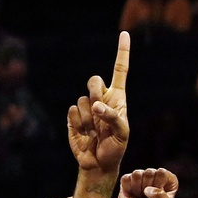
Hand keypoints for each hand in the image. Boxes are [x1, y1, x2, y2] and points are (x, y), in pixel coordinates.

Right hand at [66, 32, 129, 175]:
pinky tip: (85, 134)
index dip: (122, 52)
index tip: (125, 33)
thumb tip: (95, 106)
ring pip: (82, 100)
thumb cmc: (115, 147)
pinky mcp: (73, 116)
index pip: (120, 70)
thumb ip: (113, 117)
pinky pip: (72, 111)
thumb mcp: (122, 133)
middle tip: (99, 112)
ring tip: (95, 132)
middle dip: (95, 92)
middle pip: (94, 80)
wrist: (98, 164)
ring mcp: (85, 107)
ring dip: (88, 118)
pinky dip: (78, 124)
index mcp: (117, 98)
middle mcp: (101, 98)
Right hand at [114, 168, 177, 197]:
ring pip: (137, 173)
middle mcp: (156, 176)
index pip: (162, 173)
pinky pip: (126, 178)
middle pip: (150, 172)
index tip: (157, 197)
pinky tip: (131, 194)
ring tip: (139, 197)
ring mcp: (142, 176)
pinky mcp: (128, 179)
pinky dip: (128, 188)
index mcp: (169, 181)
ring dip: (137, 189)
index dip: (158, 186)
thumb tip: (148, 188)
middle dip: (147, 188)